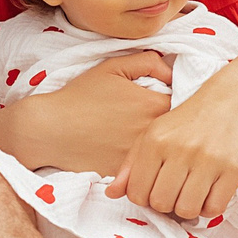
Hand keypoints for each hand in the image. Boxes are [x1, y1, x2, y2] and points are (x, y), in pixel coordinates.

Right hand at [0, 51, 171, 173]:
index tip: (175, 100)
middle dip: (178, 126)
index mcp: (154, 105)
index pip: (188, 103)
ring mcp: (142, 158)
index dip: (184, 101)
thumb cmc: (79, 96)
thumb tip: (172, 72)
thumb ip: (149, 62)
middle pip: (181, 132)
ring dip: (166, 147)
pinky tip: (138, 155)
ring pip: (167, 154)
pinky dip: (148, 164)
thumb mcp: (113, 67)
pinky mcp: (129, 175)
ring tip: (151, 139)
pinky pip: (148, 171)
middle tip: (170, 121)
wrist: (48, 130)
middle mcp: (153, 133)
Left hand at [107, 88, 237, 220]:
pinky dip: (208, 208)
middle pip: (162, 203)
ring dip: (186, 208)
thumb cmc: (183, 124)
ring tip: (188, 194)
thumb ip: (131, 166)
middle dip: (164, 204)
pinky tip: (206, 194)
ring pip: (187, 209)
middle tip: (172, 192)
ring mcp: (209, 160)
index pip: (137, 193)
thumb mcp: (151, 135)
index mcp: (156, 141)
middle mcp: (181, 150)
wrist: (227, 104)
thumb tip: (111, 194)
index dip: (143, 198)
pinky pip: (214, 208)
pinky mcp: (233, 169)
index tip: (152, 189)